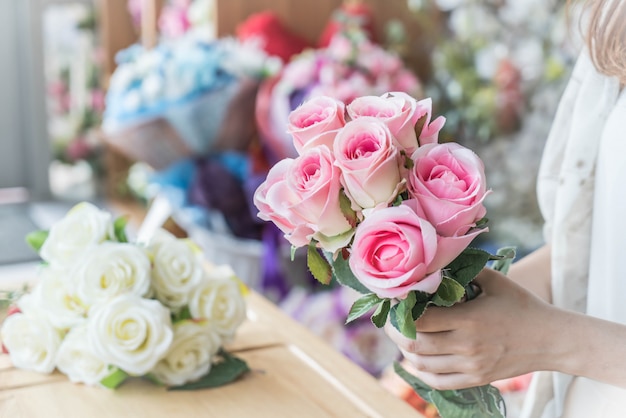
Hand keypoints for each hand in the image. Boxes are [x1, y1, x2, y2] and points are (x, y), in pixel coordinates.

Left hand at [385, 268, 563, 389]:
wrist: (552, 339)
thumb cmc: (521, 304)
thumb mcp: (494, 280)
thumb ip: (465, 270)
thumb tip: (436, 260)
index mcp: (469, 319)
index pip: (421, 319)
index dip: (401, 312)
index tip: (394, 303)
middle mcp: (467, 345)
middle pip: (416, 344)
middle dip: (396, 332)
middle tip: (390, 321)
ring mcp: (472, 366)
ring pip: (423, 365)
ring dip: (406, 352)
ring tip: (402, 338)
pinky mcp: (477, 379)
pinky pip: (439, 382)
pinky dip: (422, 373)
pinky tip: (417, 361)